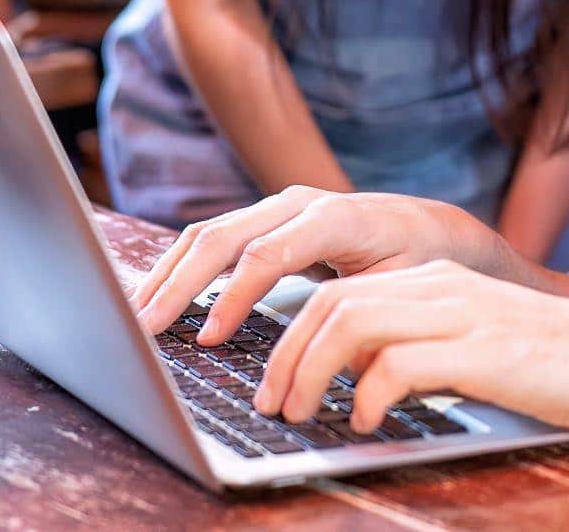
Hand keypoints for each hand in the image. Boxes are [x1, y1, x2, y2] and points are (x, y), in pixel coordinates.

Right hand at [130, 186, 511, 344]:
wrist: (430, 228)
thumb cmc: (418, 262)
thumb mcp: (402, 290)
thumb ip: (362, 317)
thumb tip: (330, 364)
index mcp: (333, 218)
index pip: (267, 255)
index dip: (234, 298)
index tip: (208, 339)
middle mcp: (298, 203)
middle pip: (224, 236)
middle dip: (180, 283)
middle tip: (145, 327)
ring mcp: (278, 207)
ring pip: (209, 232)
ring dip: (169, 273)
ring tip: (138, 315)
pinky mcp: (265, 220)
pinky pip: (214, 237)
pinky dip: (182, 265)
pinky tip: (159, 295)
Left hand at [253, 259, 568, 435]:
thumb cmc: (556, 365)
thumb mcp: (475, 343)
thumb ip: (421, 347)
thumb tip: (356, 381)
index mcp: (436, 280)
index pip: (339, 292)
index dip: (291, 336)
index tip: (272, 381)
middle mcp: (440, 286)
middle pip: (331, 303)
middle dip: (285, 356)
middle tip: (269, 404)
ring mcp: (460, 313)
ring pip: (350, 323)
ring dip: (309, 373)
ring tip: (299, 415)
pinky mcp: (480, 349)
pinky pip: (397, 364)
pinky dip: (364, 395)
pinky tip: (362, 422)